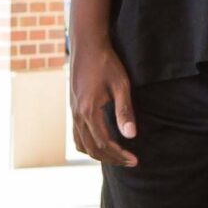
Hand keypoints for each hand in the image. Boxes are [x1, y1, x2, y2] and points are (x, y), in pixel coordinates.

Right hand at [69, 34, 138, 168]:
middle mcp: (77, 115)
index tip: (134, 160)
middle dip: (111, 159)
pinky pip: (77, 135)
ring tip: (116, 156)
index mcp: (88, 111)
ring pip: (81, 144)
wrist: (87, 46)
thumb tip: (130, 136)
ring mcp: (73, 112)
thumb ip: (125, 111)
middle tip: (129, 162)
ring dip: (98, 154)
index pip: (103, 144)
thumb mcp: (121, 85)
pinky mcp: (73, 108)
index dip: (119, 155)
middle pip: (92, 148)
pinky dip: (88, 145)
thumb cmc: (106, 63)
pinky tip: (100, 144)